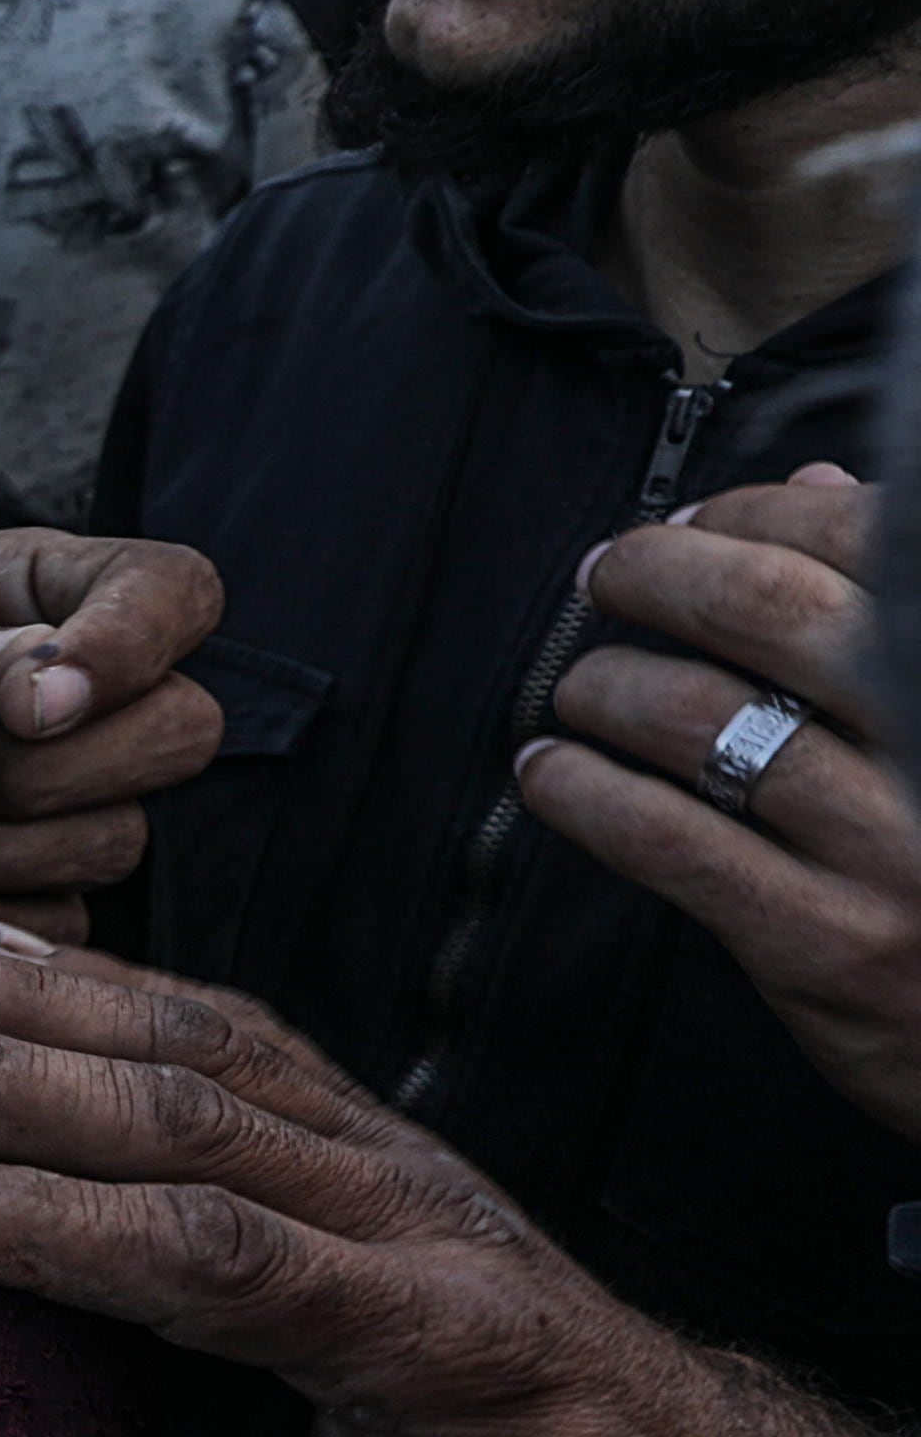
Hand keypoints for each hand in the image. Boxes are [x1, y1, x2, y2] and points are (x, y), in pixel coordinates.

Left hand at [0, 529, 227, 938]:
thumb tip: (17, 683)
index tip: (26, 703)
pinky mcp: (59, 882)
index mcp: (81, 590)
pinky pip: (59, 923)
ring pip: (116, 839)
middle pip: (180, 731)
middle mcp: (118, 694)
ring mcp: (101, 796)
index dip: (124, 651)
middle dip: (35, 766)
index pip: (173, 593)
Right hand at [0, 946, 920, 1436]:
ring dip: (17, 1004)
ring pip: (193, 1038)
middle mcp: (407, 1206)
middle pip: (183, 1112)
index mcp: (434, 1336)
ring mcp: (383, 1143)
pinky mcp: (356, 1115)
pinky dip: (93, 977)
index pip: (215, 1254)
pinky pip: (220, 1019)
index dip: (46, 1223)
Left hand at [518, 467, 920, 1138]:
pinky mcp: (830, 944)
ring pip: (700, 718)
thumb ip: (910, 605)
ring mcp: (895, 850)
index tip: (692, 523)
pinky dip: (585, 793)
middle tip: (609, 574)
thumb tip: (818, 491)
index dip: (751, 516)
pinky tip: (551, 774)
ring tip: (581, 687)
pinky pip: (669, 838)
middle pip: (768, 608)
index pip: (863, 539)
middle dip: (659, 573)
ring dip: (608, 685)